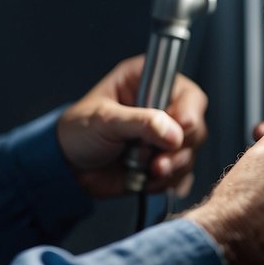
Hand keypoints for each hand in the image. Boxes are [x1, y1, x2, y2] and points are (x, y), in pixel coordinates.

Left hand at [57, 55, 208, 198]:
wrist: (68, 168)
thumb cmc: (79, 131)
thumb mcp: (105, 120)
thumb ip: (140, 122)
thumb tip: (174, 132)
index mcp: (147, 83)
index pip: (186, 93)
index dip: (188, 112)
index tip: (179, 129)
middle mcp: (161, 108)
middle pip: (195, 125)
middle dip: (179, 147)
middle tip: (157, 160)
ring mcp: (164, 137)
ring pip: (190, 152)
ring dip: (173, 166)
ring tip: (148, 171)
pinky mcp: (163, 161)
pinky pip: (181, 174)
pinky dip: (167, 181)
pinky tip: (146, 181)